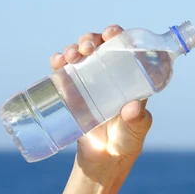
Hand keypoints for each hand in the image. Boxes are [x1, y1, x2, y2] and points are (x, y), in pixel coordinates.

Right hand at [50, 25, 152, 175]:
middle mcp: (108, 75)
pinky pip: (62, 72)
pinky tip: (56, 61)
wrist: (103, 160)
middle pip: (99, 47)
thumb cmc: (126, 142)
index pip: (125, 49)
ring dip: (74, 48)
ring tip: (71, 55)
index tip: (112, 33)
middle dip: (92, 39)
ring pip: (80, 56)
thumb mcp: (136, 131)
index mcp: (129, 78)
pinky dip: (57, 62)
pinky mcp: (71, 93)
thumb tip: (133, 108)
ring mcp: (89, 82)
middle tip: (88, 46)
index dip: (118, 36)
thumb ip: (137, 120)